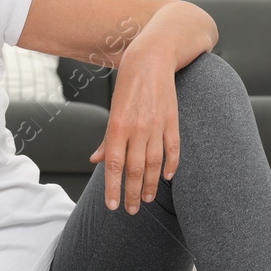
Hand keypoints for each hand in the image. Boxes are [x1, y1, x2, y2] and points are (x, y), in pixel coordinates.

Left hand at [88, 46, 180, 214]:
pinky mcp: (173, 121)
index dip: (113, 188)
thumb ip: (107, 140)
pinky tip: (167, 177)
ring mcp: (157, 125)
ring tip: (148, 199)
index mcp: (118, 126)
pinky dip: (171, 165)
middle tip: (132, 210)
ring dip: (151, 185)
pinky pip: (173, 149)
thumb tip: (97, 161)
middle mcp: (137, 128)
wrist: (151, 59)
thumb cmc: (128, 86)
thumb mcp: (113, 111)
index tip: (112, 206)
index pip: (114, 165)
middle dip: (132, 194)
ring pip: (154, 164)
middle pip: (134, 169)